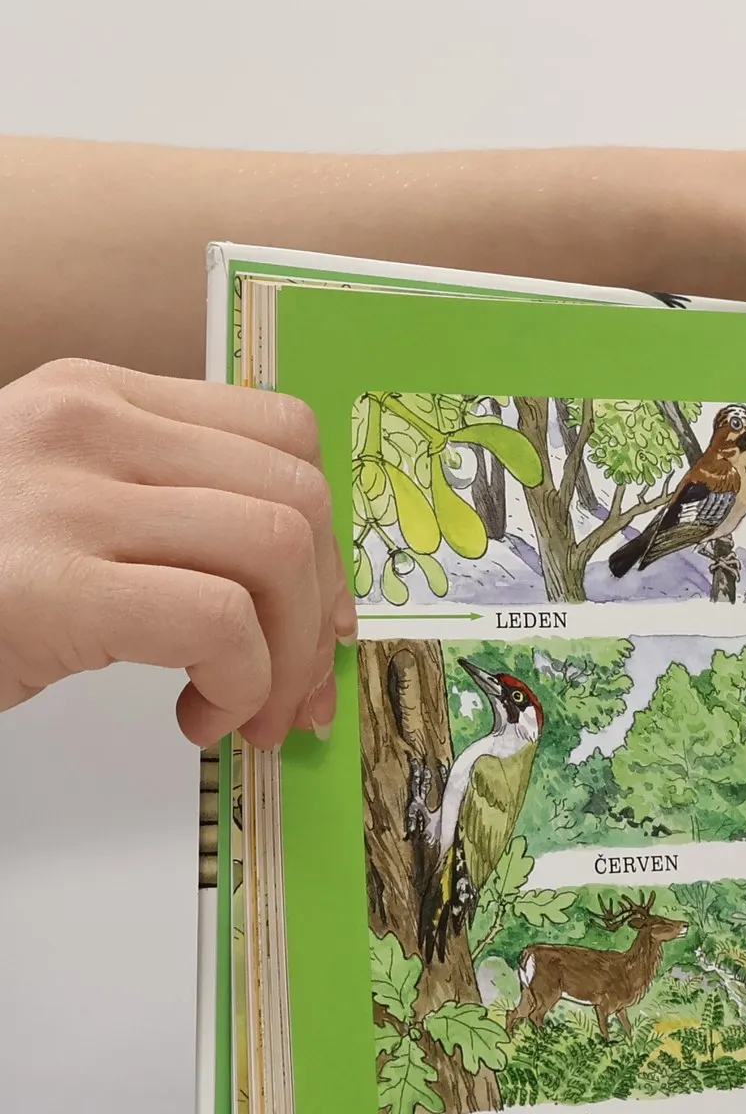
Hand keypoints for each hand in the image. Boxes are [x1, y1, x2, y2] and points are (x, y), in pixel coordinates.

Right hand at [0, 359, 353, 745]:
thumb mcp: (72, 510)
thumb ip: (172, 515)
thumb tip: (309, 600)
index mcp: (99, 396)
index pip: (283, 436)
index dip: (327, 541)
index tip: (317, 618)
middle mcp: (87, 424)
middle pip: (298, 497)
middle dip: (319, 614)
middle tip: (292, 692)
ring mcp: (65, 497)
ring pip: (276, 552)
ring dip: (286, 660)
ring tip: (243, 711)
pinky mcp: (51, 584)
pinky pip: (219, 622)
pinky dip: (240, 685)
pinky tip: (198, 717)